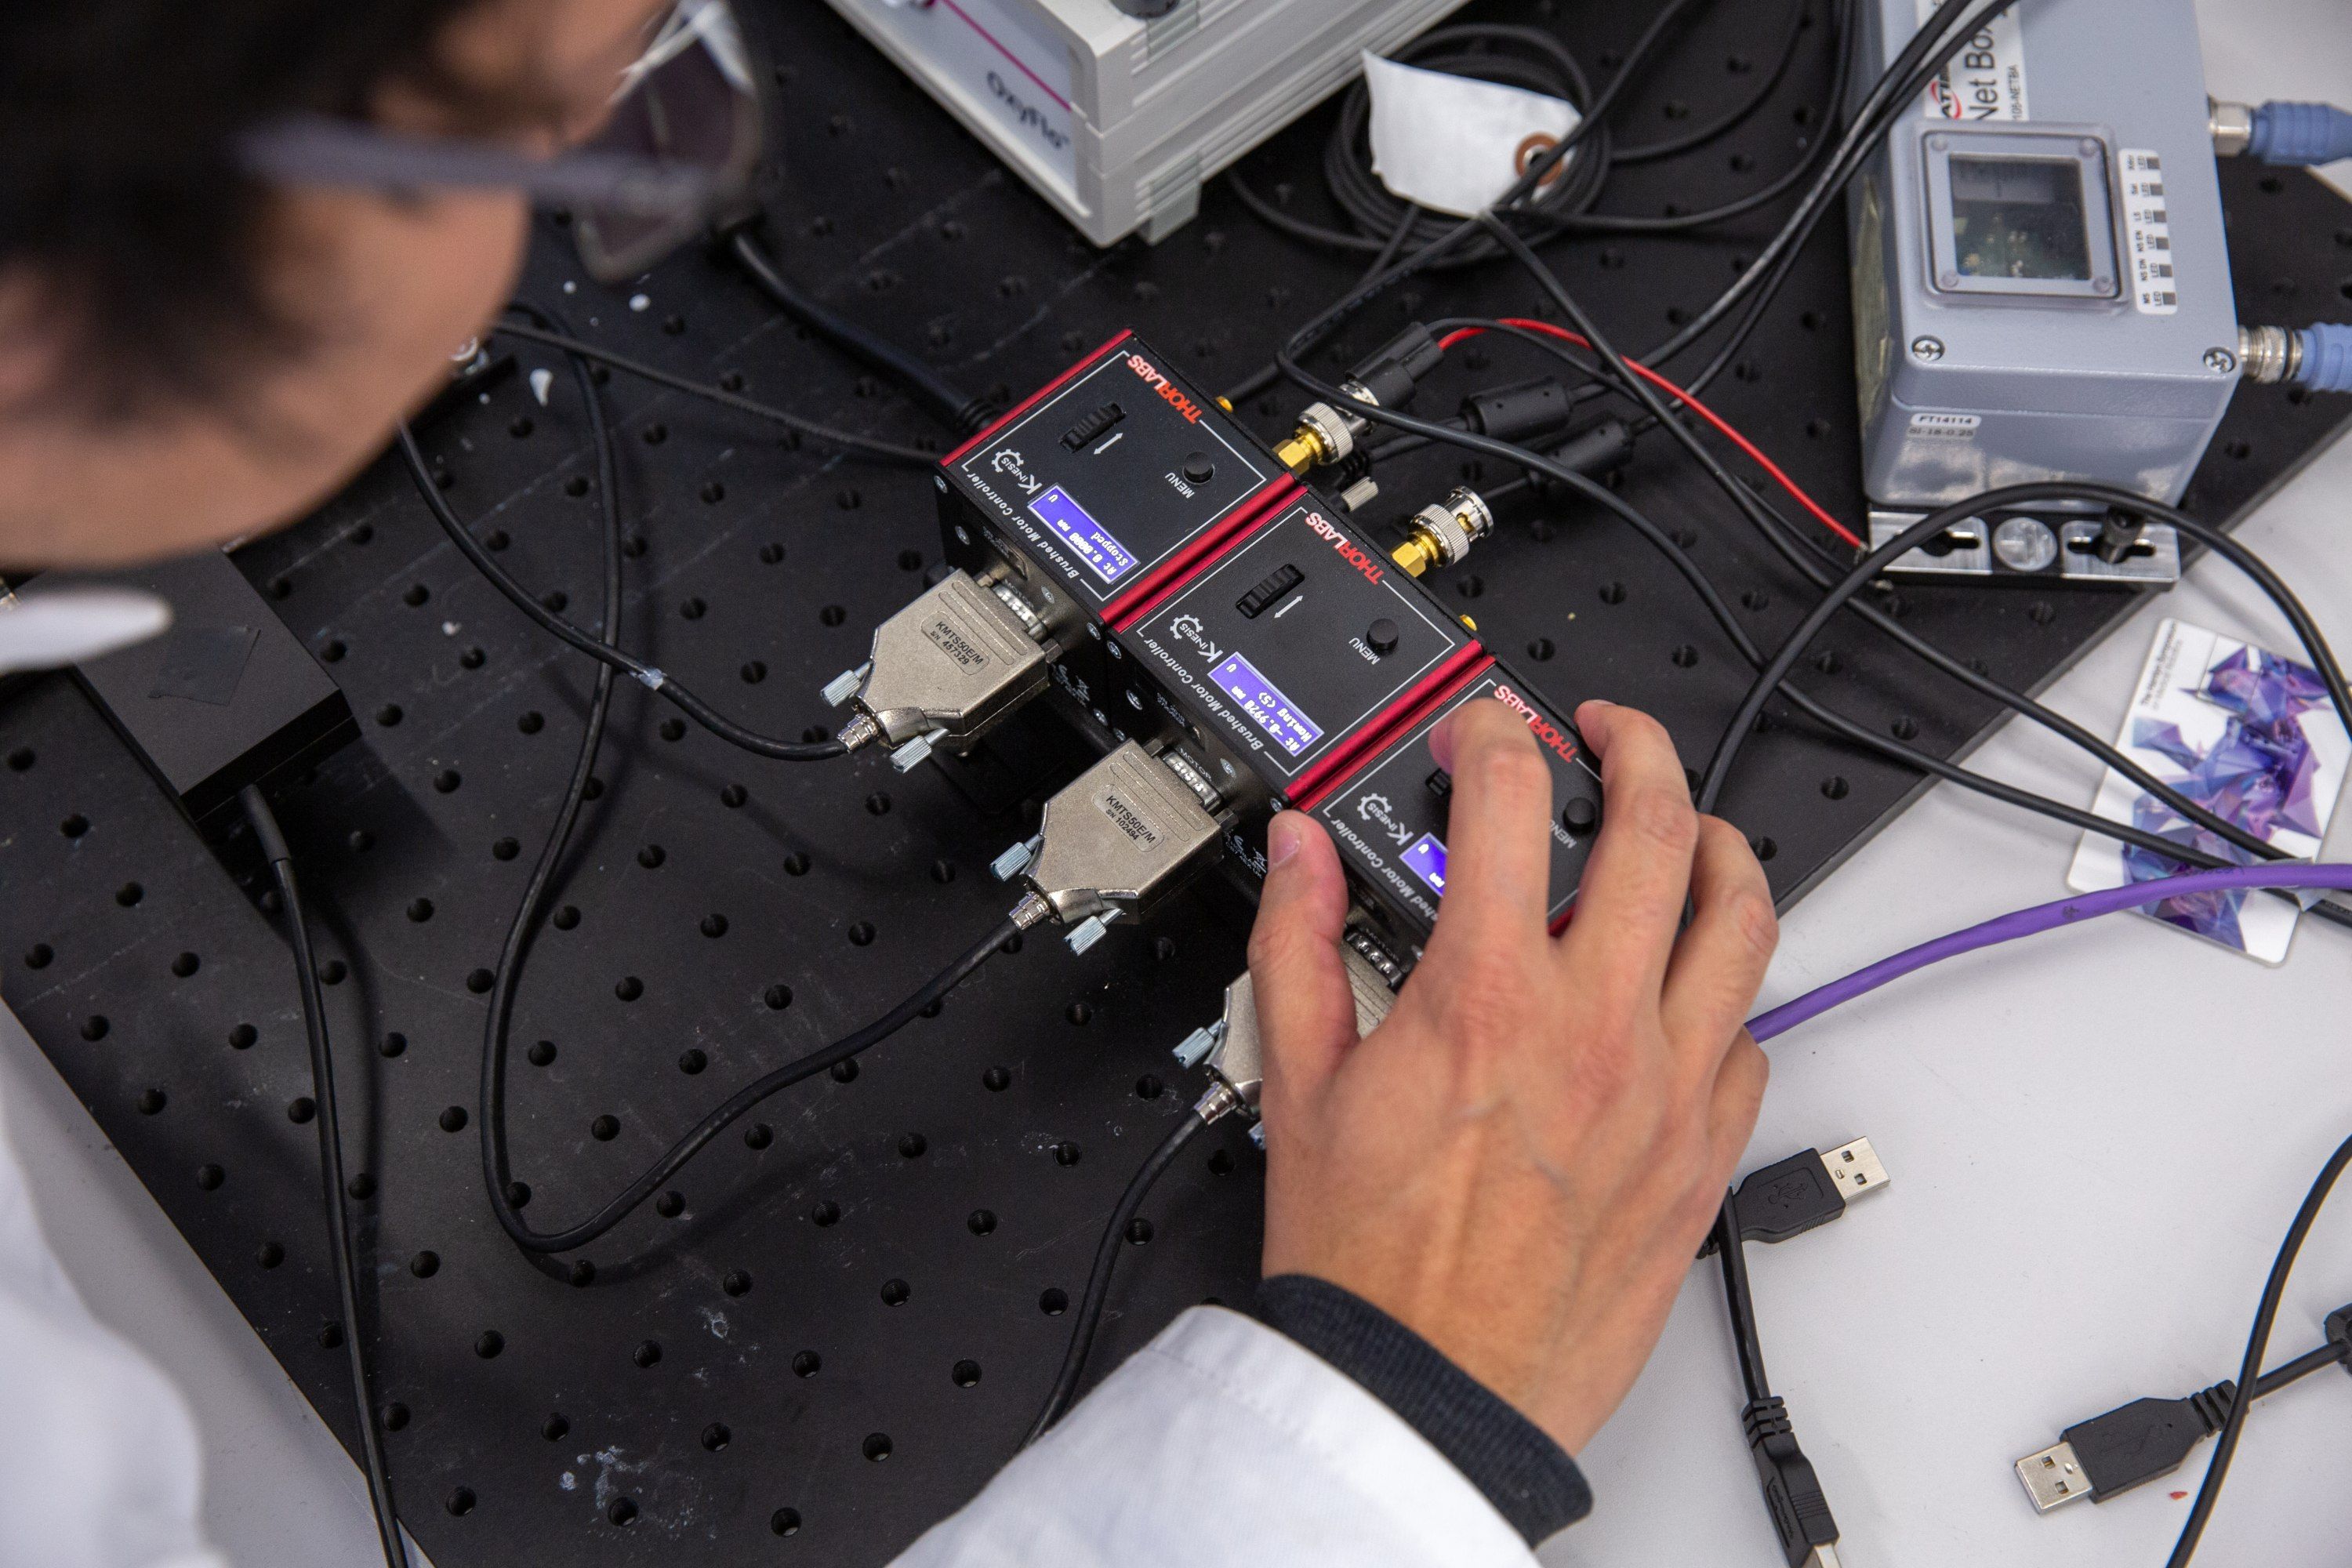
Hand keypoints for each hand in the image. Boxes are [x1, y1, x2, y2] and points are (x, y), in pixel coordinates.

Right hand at [1250, 698, 1774, 1453]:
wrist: (1429, 1387)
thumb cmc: (1367, 1259)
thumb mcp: (1297, 1081)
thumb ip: (1299, 943)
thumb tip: (1300, 853)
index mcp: (1487, 995)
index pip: (1509, 799)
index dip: (1494, 734)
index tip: (1482, 734)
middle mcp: (1595, 1028)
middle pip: (1659, 828)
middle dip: (1635, 748)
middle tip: (1606, 734)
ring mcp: (1665, 1091)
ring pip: (1743, 921)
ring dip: (1717, 846)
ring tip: (1687, 827)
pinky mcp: (1701, 1158)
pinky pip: (1752, 1041)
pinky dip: (1727, 991)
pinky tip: (1687, 988)